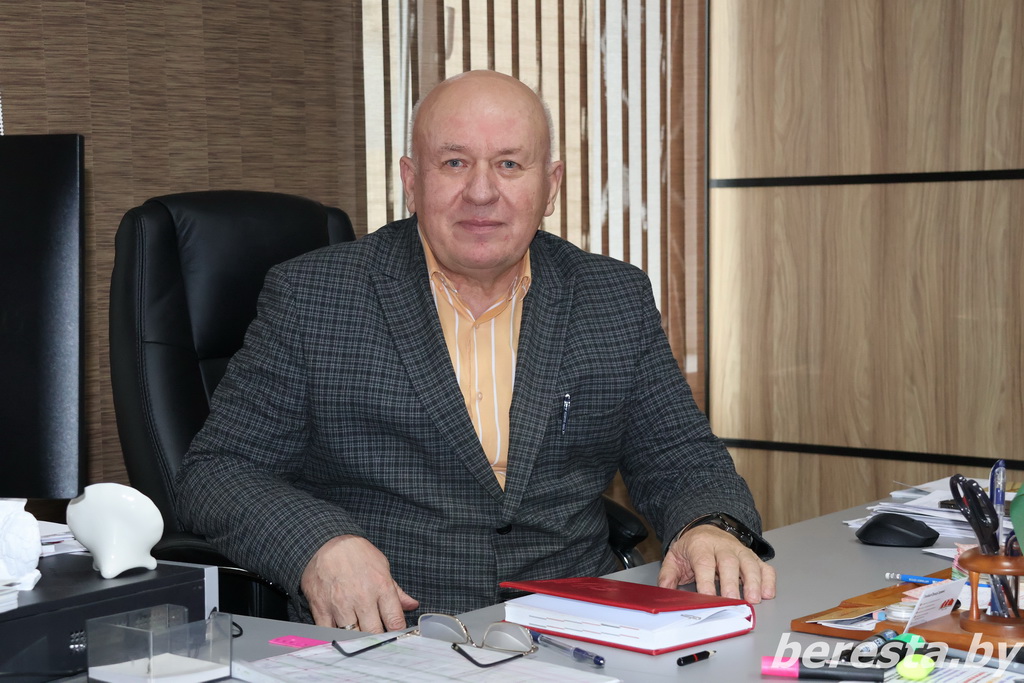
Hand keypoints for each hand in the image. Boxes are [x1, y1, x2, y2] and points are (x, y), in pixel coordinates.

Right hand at [300, 535, 418, 632]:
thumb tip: (412, 605)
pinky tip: (340, 634)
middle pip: (373, 632)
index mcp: (381, 587)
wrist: (326, 542)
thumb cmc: (358, 554)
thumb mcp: (382, 566)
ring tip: (359, 637)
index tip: (394, 635)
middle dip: (377, 638)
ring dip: (356, 638)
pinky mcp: (321, 608)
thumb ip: (397, 591)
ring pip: (352, 635)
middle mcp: (362, 597)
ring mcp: (340, 604)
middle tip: (376, 638)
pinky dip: (335, 637)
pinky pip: (328, 632)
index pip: (394, 621)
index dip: (396, 632)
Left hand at [657, 524, 775, 603]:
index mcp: (700, 545)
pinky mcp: (752, 556)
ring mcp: (739, 550)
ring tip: (754, 599)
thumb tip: (665, 594)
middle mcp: (722, 546)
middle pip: (729, 562)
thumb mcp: (675, 558)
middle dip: (732, 583)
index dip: (706, 581)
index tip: (708, 598)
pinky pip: (764, 566)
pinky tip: (768, 593)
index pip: (704, 563)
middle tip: (733, 601)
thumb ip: (668, 576)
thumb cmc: (692, 548)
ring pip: (749, 563)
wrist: (705, 529)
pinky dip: (768, 579)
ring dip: (754, 582)